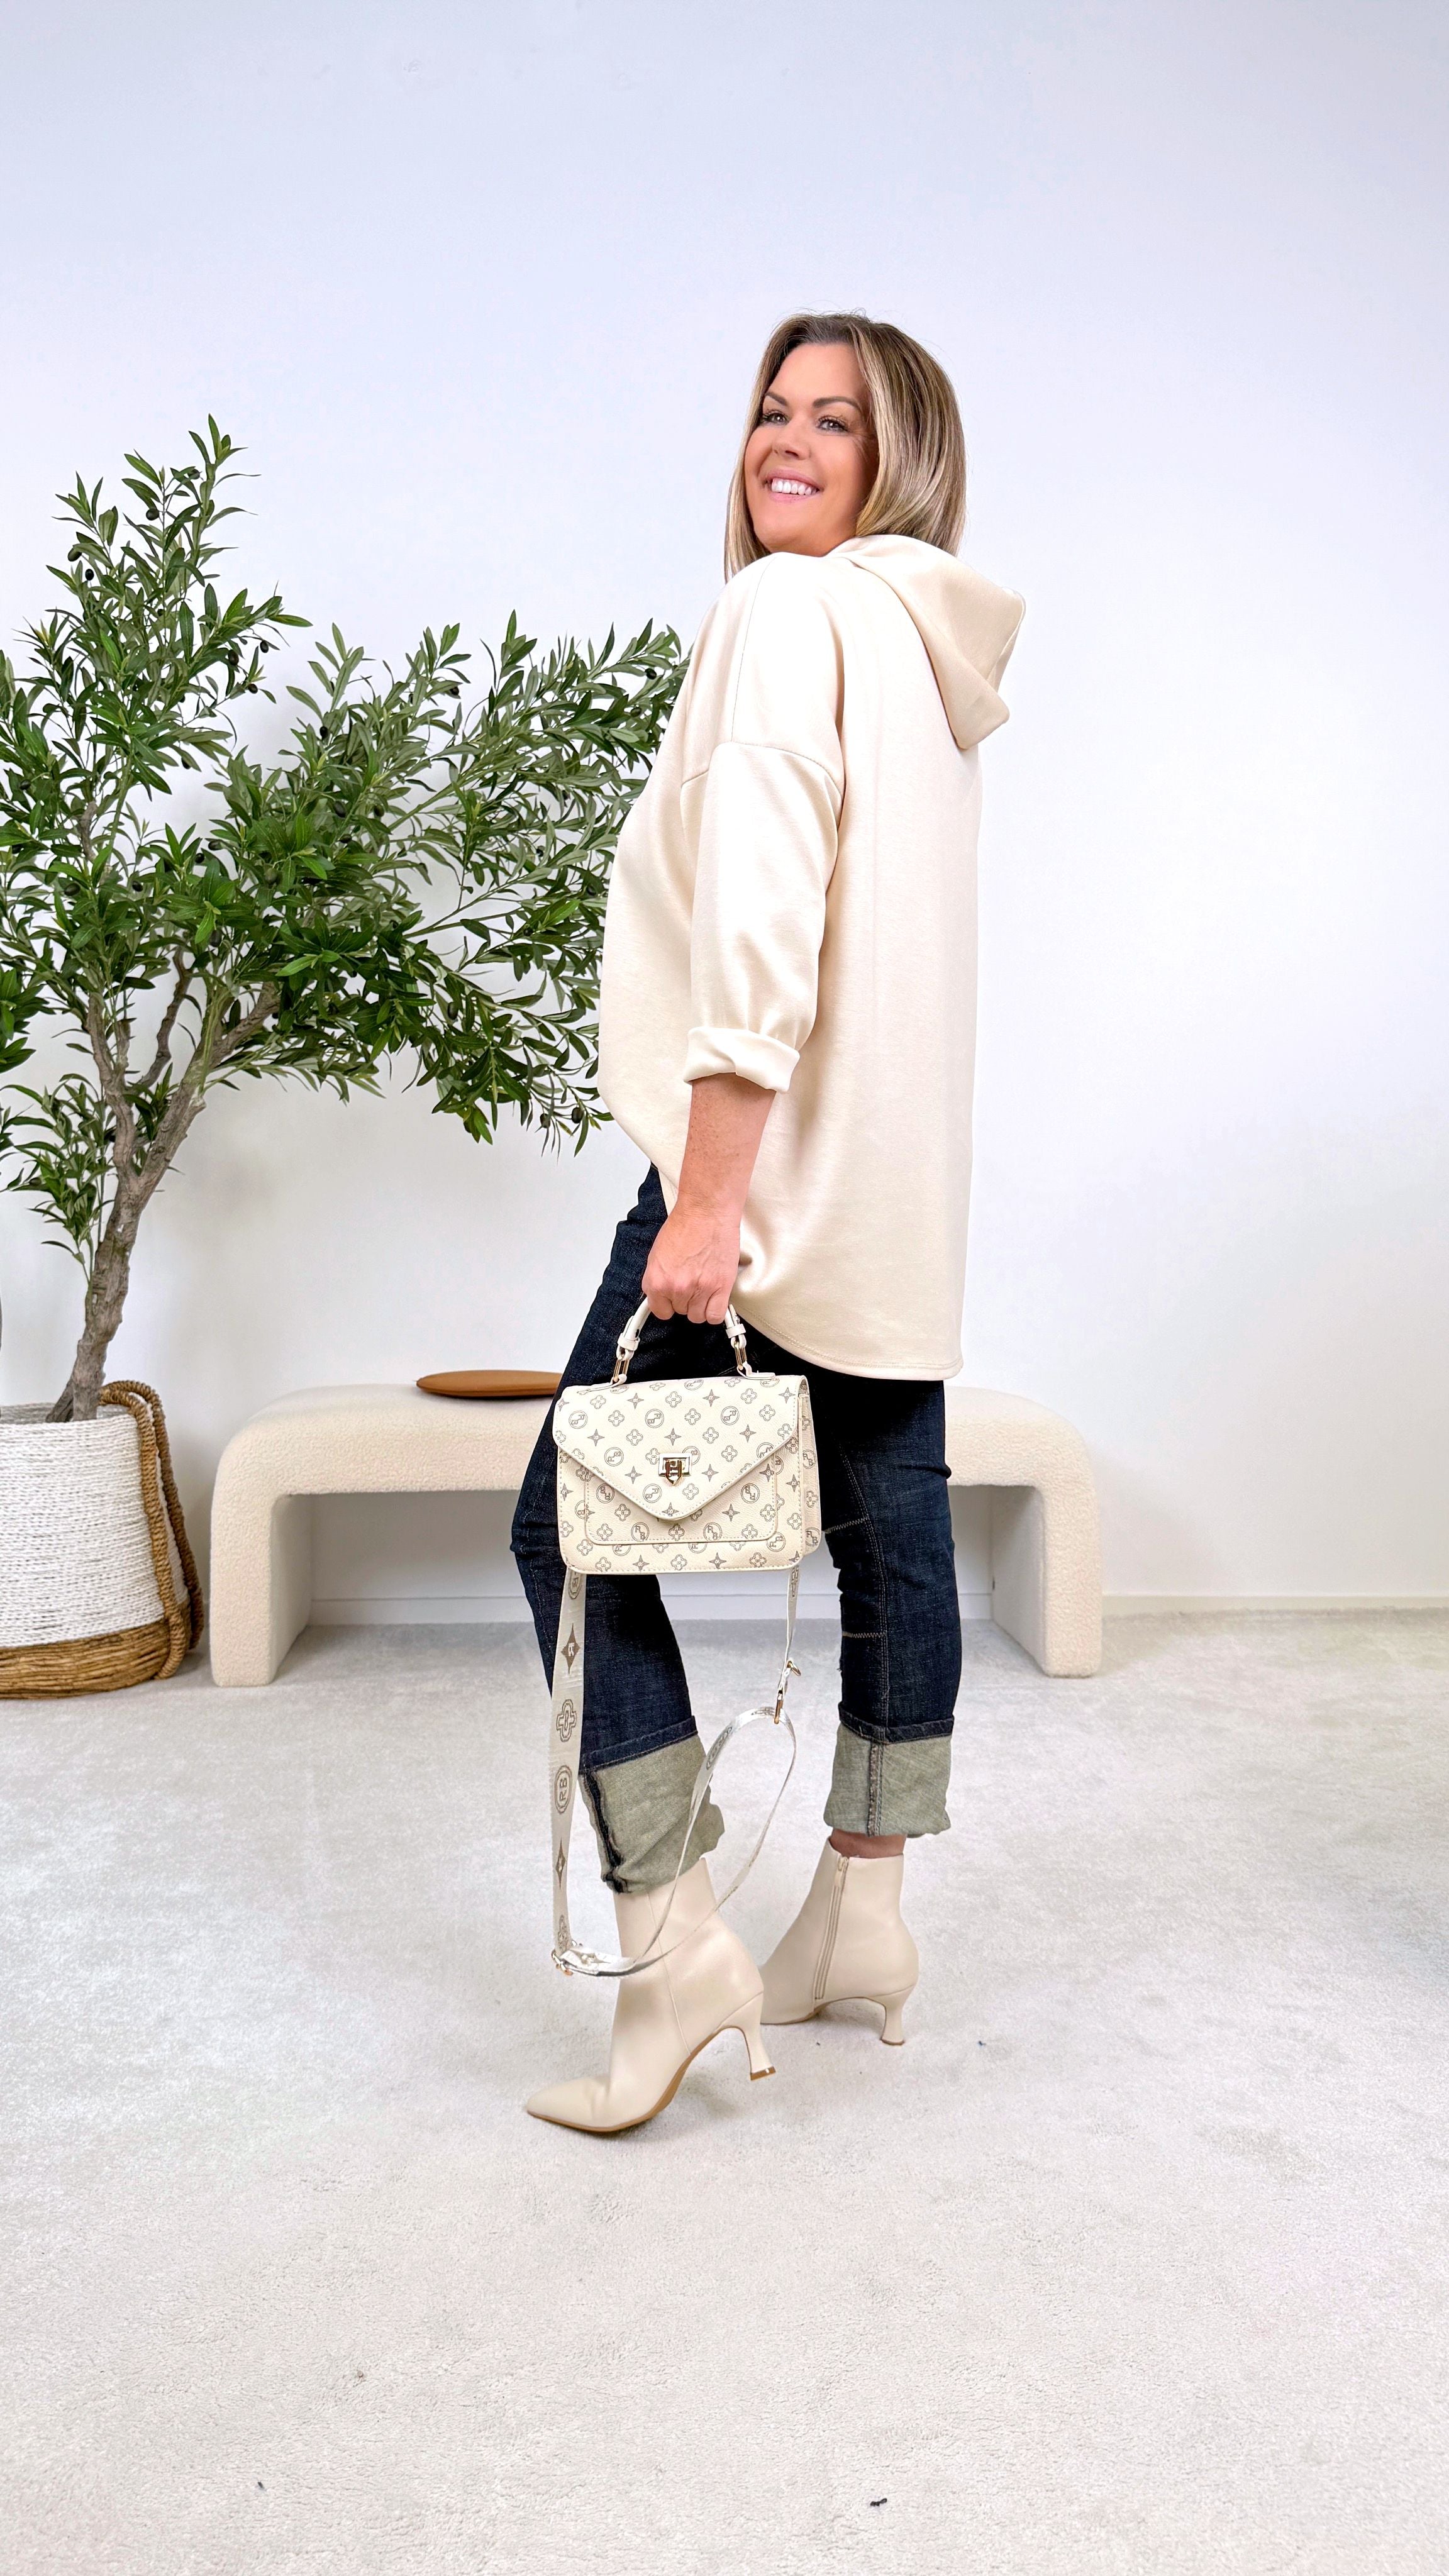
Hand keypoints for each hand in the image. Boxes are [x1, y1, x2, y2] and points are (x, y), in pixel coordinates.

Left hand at [641, 1199, 741, 1324]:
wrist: (707, 1211)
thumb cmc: (685, 1225)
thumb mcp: (658, 1253)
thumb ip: (660, 1277)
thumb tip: (663, 1292)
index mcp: (656, 1280)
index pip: (660, 1311)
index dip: (668, 1304)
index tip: (674, 1299)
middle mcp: (676, 1287)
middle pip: (681, 1312)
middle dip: (686, 1299)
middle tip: (693, 1280)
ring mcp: (699, 1289)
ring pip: (698, 1316)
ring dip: (702, 1304)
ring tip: (704, 1286)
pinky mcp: (720, 1287)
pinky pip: (715, 1316)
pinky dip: (715, 1310)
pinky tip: (715, 1298)